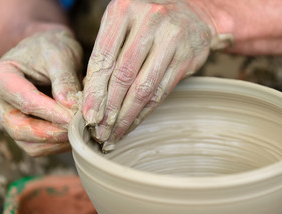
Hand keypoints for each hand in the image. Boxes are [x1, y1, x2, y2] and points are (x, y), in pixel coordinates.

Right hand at [0, 29, 82, 156]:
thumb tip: (70, 107)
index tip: (75, 117)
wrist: (48, 50)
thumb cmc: (52, 48)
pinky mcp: (23, 128)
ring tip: (81, 130)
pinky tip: (76, 133)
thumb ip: (65, 79)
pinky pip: (38, 147)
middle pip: (20, 129)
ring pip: (29, 144)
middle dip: (53, 133)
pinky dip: (59, 144)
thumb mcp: (61, 54)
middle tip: (79, 129)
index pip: (26, 101)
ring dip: (58, 142)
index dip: (53, 113)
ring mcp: (8, 117)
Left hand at [82, 0, 227, 150]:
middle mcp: (149, 21)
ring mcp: (171, 39)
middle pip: (123, 75)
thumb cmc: (148, 22)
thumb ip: (107, 53)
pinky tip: (133, 123)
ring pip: (144, 88)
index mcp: (124, 10)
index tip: (87, 116)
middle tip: (99, 132)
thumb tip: (91, 95)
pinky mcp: (186, 58)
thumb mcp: (123, 25)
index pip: (104, 57)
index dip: (94, 90)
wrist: (193, 14)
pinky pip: (161, 91)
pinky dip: (145, 111)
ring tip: (114, 134)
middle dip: (109, 109)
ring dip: (127, 116)